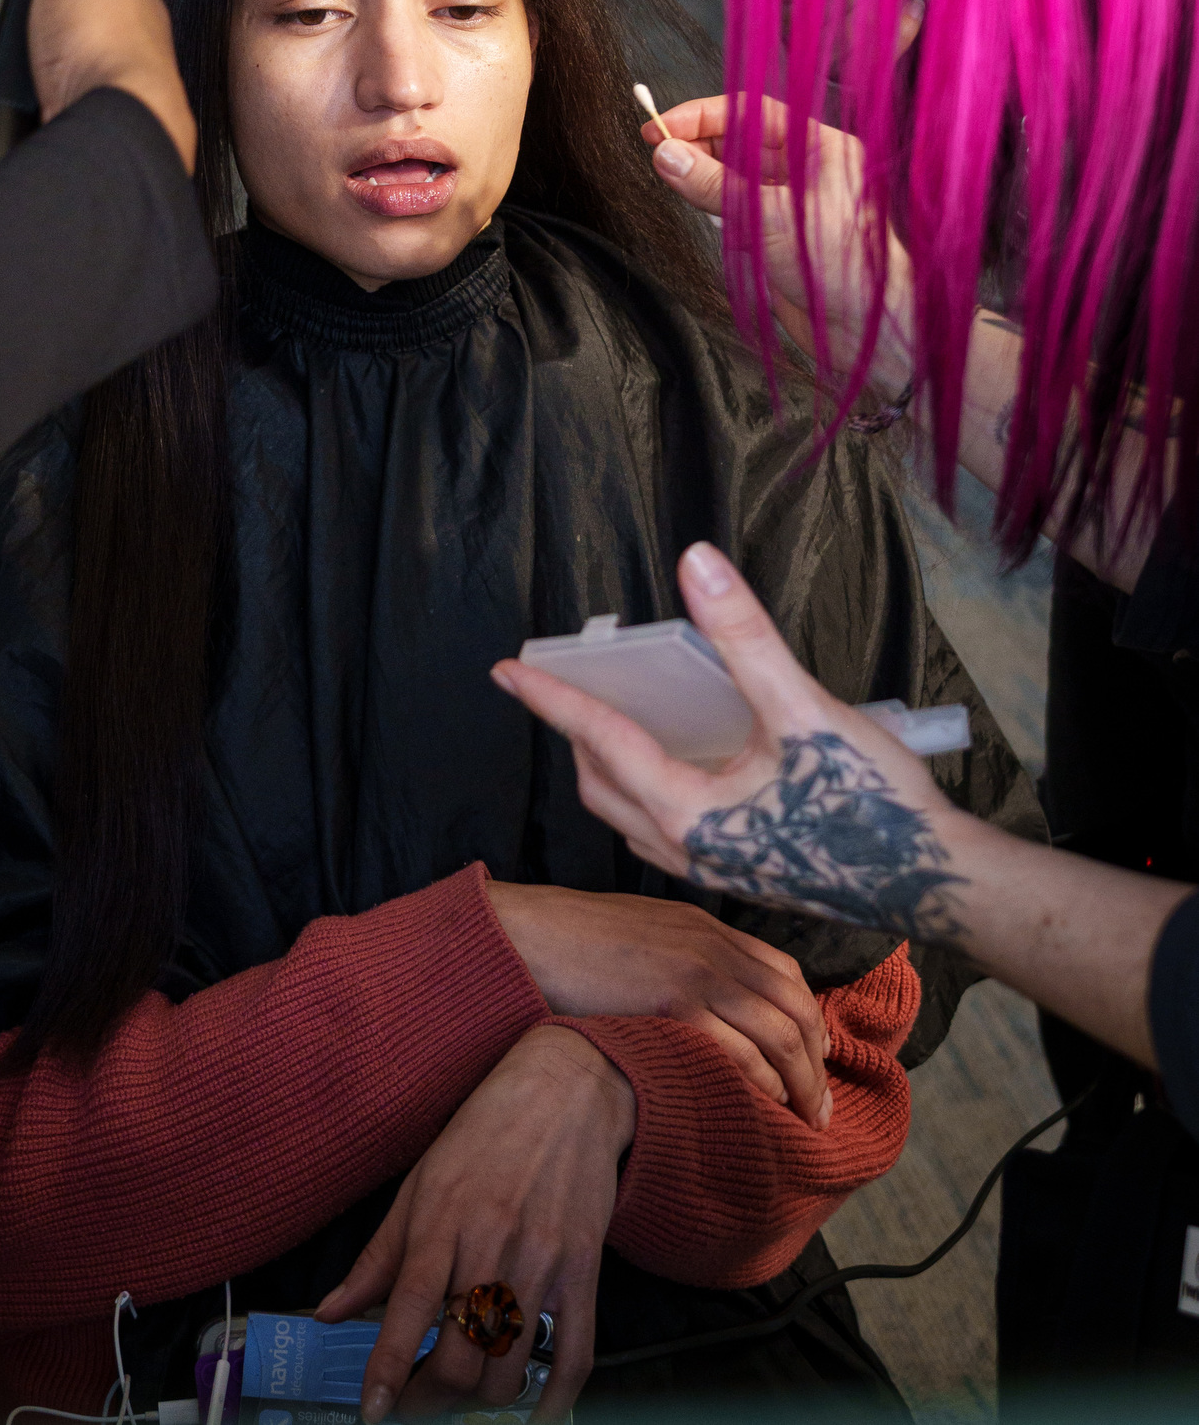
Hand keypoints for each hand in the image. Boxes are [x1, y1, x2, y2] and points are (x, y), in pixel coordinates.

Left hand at [315, 1026, 632, 1419]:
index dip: (388, 1368)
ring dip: (481, 1401)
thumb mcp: (420, 1182)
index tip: (372, 1411)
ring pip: (511, 1369)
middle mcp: (493, 1243)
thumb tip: (328, 1313)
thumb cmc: (486, 1132)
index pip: (409, 1306)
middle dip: (430, 1399)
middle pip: (461, 1355)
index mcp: (443, 1218)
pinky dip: (553, 1403)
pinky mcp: (584, 1272)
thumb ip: (377, 1257)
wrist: (566, 1091)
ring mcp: (543, 1261)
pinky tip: (531, 1415)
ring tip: (462, 1392)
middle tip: (414, 1402)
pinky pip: (574, 1358)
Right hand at [486, 882, 828, 1121]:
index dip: (810, 1020)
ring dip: (800, 1082)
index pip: (785, 972)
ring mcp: (696, 973)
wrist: (529, 937)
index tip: (815, 1059)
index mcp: (708, 927)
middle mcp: (713, 946)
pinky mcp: (674, 1005)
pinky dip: (762, 1082)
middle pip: (794, 1006)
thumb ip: (687, 955)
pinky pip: (740, 1052)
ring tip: (804, 1119)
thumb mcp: (647, 933)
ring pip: (778, 1033)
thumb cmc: (576, 943)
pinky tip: (764, 1106)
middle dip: (816, 1062)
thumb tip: (714, 1002)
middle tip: (821, 1108)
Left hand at [493, 543, 964, 947]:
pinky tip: (683, 761)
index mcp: (688, 813)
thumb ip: (745, 635)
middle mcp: (689, 850)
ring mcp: (716, 870)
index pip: (599, 740)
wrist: (942, 886)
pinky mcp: (745, 872)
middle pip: (602, 786)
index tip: (508, 670)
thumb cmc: (876, 804)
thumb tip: (695, 563)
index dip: (553, 697)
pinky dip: (649, 790)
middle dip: (572, 735)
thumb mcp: (804, 708)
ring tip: (608, 719)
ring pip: (632, 816)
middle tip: (553, 688)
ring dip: (608, 768)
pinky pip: (667, 830)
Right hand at [647, 95, 913, 394]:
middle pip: (740, 142)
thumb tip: (669, 155)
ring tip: (675, 178)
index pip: (752, 113)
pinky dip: (715, 208)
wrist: (867, 331)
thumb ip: (715, 185)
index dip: (704, 116)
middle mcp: (806, 171)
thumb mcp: (770, 219)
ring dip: (704, 176)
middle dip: (699, 144)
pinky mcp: (777, 236)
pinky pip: (736, 210)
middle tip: (659, 152)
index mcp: (821, 148)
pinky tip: (703, 212)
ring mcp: (790, 204)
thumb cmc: (844, 269)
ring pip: (734, 176)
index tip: (662, 126)